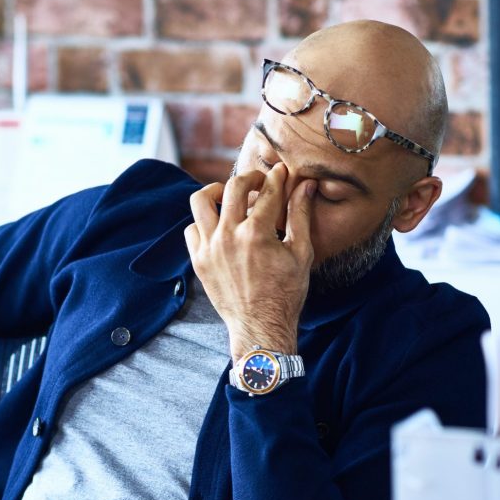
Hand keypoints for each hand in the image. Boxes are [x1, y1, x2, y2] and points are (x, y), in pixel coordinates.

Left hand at [184, 162, 315, 360]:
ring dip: (216, 191)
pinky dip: (204, 222)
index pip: (268, 192)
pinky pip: (192, 228)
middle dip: (250, 178)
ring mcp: (209, 248)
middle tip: (259, 182)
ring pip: (201, 201)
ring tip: (229, 196)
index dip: (278, 178)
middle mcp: (228, 236)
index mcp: (257, 233)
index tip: (281, 172)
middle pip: (233, 187)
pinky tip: (219, 226)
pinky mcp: (198, 261)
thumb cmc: (286, 293)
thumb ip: (300, 215)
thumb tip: (306, 185)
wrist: (260, 327)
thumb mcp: (300, 253)